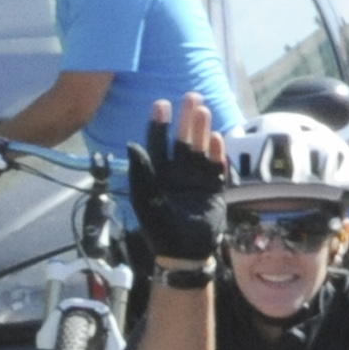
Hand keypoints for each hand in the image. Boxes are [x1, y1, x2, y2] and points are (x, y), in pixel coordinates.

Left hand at [125, 95, 229, 262]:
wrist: (185, 253)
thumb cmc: (160, 229)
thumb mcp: (146, 200)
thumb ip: (141, 172)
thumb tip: (131, 144)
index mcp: (158, 175)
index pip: (158, 144)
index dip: (160, 124)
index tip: (161, 104)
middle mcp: (178, 173)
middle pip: (183, 140)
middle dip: (186, 120)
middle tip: (191, 97)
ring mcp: (196, 180)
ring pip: (200, 149)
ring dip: (202, 130)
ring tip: (203, 110)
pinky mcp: (213, 189)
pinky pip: (216, 167)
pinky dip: (216, 154)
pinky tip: (215, 139)